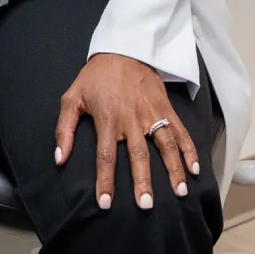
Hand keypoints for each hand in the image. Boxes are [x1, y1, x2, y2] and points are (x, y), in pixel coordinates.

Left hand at [55, 54, 199, 210]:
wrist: (124, 49)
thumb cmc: (96, 77)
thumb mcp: (72, 98)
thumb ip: (65, 130)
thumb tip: (60, 159)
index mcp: (108, 119)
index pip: (106, 157)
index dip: (105, 181)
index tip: (106, 204)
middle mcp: (132, 120)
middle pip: (139, 155)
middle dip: (143, 182)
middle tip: (146, 205)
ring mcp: (152, 114)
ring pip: (165, 145)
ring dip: (173, 169)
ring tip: (179, 191)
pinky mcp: (166, 108)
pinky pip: (180, 131)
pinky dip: (189, 149)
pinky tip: (194, 168)